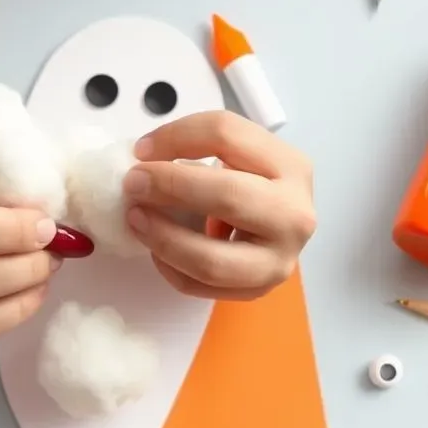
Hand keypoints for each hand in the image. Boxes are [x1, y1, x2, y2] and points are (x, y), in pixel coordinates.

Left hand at [122, 112, 315, 300]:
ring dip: (163, 238)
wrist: (279, 230)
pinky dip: (169, 268)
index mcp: (292, 167)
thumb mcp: (237, 157)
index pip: (227, 136)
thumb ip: (200, 151)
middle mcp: (294, 216)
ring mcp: (278, 262)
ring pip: (211, 260)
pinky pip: (200, 286)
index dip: (176, 138)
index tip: (142, 149)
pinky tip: (156, 249)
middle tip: (133, 184)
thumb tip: (144, 164)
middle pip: (226, 196)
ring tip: (136, 219)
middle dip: (169, 186)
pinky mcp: (256, 291)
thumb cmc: (251, 187)